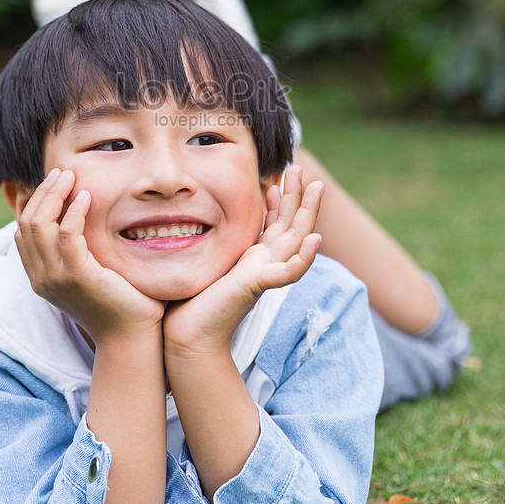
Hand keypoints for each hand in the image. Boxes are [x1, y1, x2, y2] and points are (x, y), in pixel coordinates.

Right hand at [14, 168, 164, 344]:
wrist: (130, 337)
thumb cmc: (119, 303)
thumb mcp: (90, 273)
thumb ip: (79, 251)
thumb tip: (82, 218)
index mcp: (41, 277)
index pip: (23, 230)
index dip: (36, 201)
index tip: (56, 182)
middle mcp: (41, 277)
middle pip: (27, 223)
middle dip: (43, 192)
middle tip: (62, 172)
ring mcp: (55, 278)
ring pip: (40, 225)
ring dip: (54, 195)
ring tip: (71, 177)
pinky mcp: (77, 276)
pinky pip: (66, 235)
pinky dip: (74, 211)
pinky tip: (88, 198)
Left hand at [163, 165, 322, 358]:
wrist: (186, 335)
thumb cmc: (191, 301)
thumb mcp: (208, 260)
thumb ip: (217, 244)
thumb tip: (203, 218)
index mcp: (252, 258)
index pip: (273, 224)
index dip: (277, 201)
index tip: (275, 179)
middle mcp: (263, 264)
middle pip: (289, 225)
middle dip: (296, 196)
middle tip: (300, 168)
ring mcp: (264, 275)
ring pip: (295, 241)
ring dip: (308, 214)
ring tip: (317, 188)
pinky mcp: (258, 287)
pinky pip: (287, 273)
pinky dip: (304, 258)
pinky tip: (316, 240)